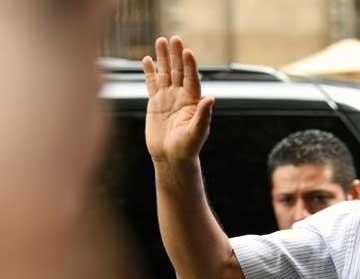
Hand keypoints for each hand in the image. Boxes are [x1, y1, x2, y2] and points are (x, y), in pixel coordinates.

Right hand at [142, 36, 213, 166]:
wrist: (171, 158)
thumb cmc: (187, 148)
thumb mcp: (197, 132)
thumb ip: (203, 115)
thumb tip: (211, 98)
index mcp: (193, 102)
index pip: (192, 79)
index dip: (190, 65)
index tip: (188, 52)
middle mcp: (182, 96)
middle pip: (178, 71)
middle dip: (176, 55)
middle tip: (174, 38)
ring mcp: (168, 98)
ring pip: (165, 74)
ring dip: (163, 58)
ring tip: (161, 40)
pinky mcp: (155, 103)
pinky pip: (152, 84)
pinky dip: (150, 72)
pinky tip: (147, 59)